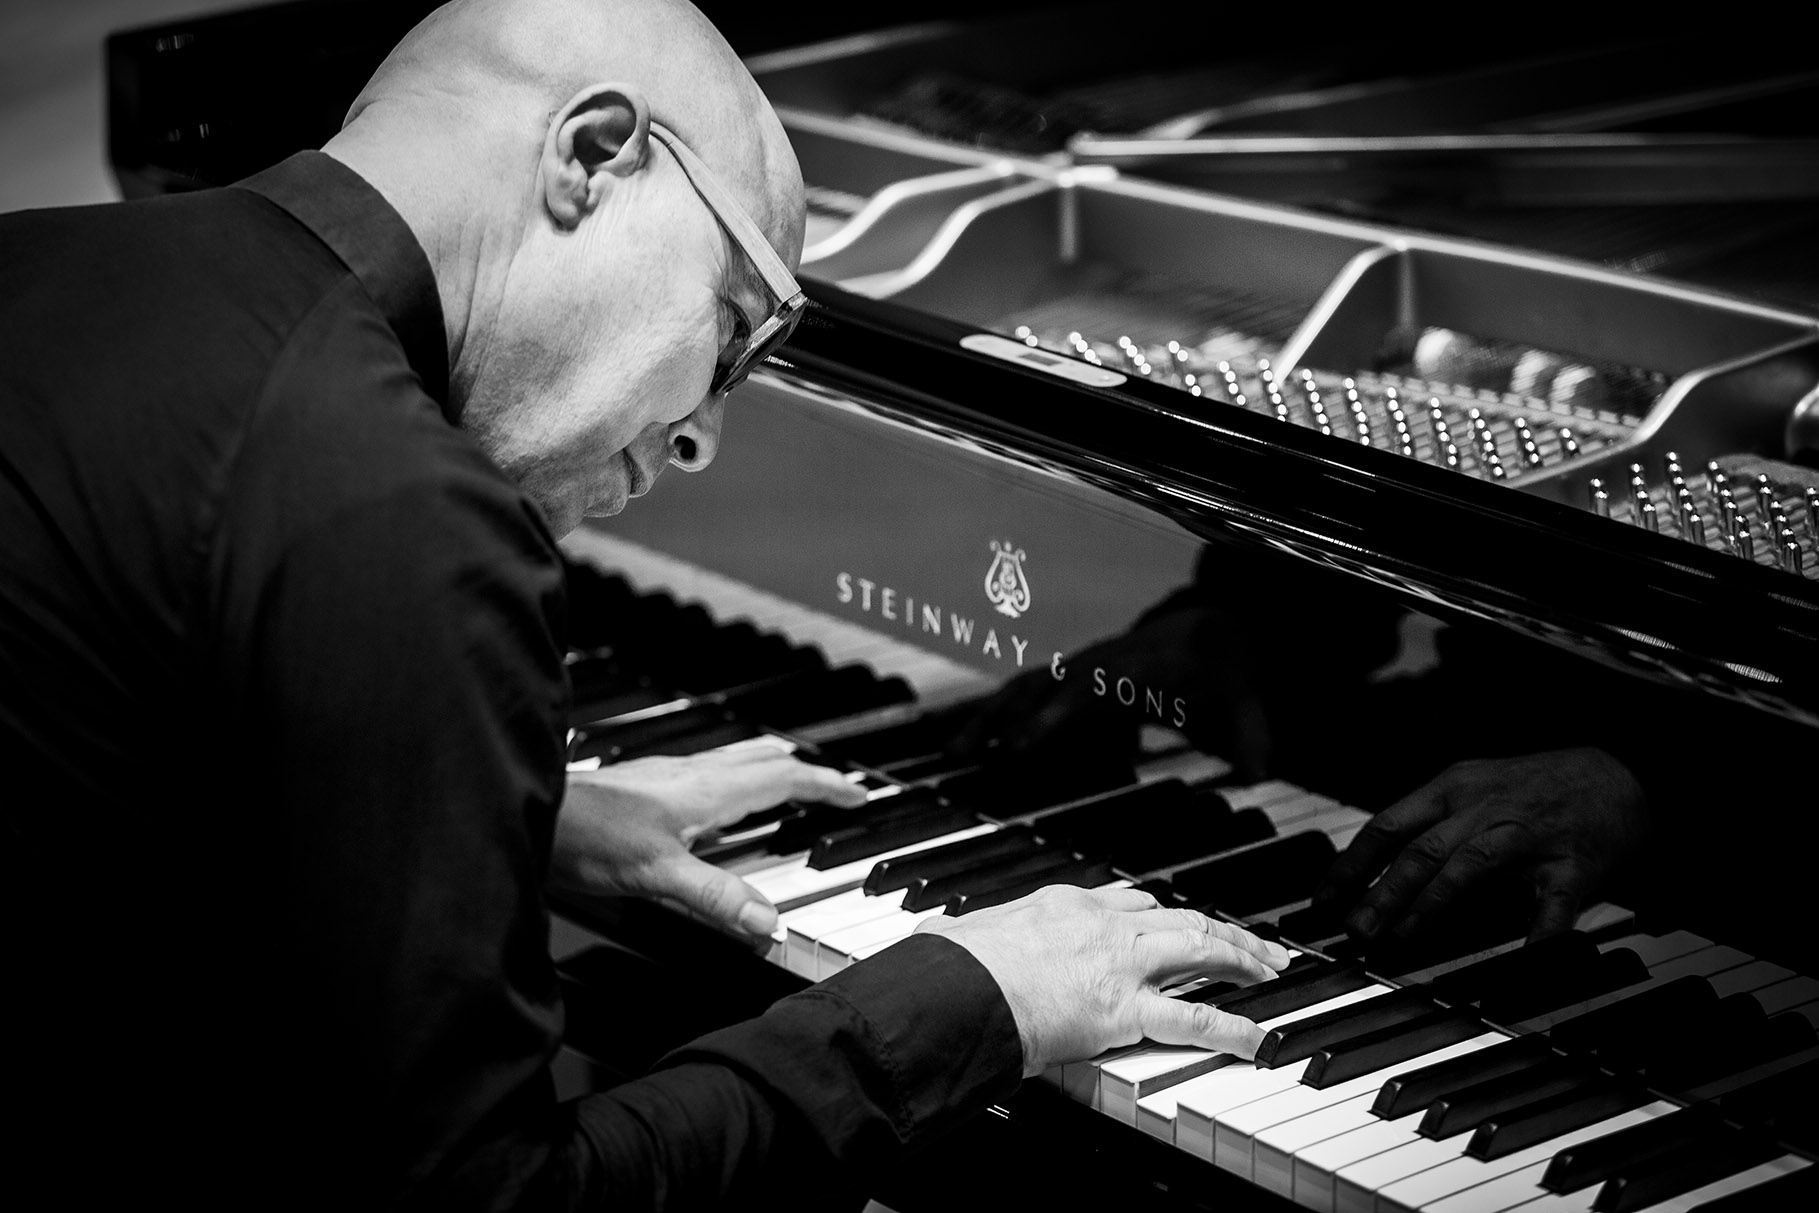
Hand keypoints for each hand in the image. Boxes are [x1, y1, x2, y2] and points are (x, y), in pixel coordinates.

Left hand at [550, 743, 866, 947]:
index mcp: (707, 791)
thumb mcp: (658, 875)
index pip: (782, 779)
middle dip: (804, 774)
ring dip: (769, 773)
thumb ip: (716, 899)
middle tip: (830, 791)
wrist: (531, 812)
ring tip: (785, 789)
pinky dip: (732, 786)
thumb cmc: (585, 834)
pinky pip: (706, 777)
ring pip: (733, 765)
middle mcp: (691, 777)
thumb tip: (768, 923)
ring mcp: (666, 779)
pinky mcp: (644, 789)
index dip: (824, 788)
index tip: (856, 796)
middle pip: (763, 762)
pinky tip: (712, 809)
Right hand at [915, 885, 1291, 1074]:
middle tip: (1252, 942)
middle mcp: (1101, 925)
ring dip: (1241, 958)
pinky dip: (1233, 1028)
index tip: (1175, 919)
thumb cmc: (950, 967)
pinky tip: (1259, 1037)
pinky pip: (1194, 1019)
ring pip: (1199, 949)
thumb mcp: (958, 934)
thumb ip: (959, 933)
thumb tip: (932, 933)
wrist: (956, 988)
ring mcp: (1118, 965)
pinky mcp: (1124, 1011)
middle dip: (1221, 929)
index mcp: (1062, 904)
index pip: (1126, 901)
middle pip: (1178, 918)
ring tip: (1270, 970)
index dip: (1159, 913)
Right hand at [947, 603, 1272, 780]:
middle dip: (1006, 718)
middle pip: (1045, 686)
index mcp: (1142, 665)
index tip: (1025, 743)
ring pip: (1028, 686)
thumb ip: (1250, 738)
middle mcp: (1104, 662)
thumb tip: (1259, 773)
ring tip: (956, 751)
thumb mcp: (1245, 700)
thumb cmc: (1223, 666)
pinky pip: (1029, 692)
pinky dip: (997, 713)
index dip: (1055, 716)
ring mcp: (1085, 665)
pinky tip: (970, 740)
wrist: (1212, 625)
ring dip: (991, 716)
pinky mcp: (1075, 676)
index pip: (1090, 689)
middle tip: (970, 755)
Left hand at [1313, 747, 1649, 943]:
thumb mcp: (1473, 791)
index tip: (1324, 900)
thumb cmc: (1534, 789)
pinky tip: (1520, 957)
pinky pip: (1552, 903)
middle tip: (1354, 930)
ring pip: (1469, 867)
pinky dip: (1536, 932)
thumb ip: (1428, 826)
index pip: (1387, 825)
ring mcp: (1529, 834)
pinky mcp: (1573, 864)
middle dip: (1381, 892)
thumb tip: (1372, 873)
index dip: (1351, 865)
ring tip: (1401, 937)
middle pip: (1421, 849)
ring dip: (1431, 904)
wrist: (1619, 773)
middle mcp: (1484, 807)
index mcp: (1453, 789)